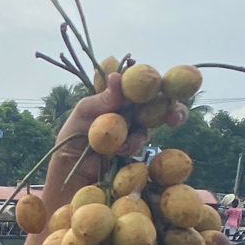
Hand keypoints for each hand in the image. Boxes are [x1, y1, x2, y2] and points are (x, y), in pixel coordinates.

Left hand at [53, 71, 189, 186]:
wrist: (70, 167)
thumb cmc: (72, 135)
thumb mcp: (84, 112)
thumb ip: (103, 98)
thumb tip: (117, 77)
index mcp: (119, 94)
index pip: (142, 84)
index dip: (156, 84)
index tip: (163, 89)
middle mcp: (130, 109)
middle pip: (158, 104)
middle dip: (173, 110)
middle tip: (175, 118)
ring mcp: (133, 130)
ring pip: (150, 127)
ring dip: (140, 135)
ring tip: (123, 146)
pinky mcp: (132, 149)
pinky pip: (141, 145)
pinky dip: (133, 147)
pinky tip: (119, 152)